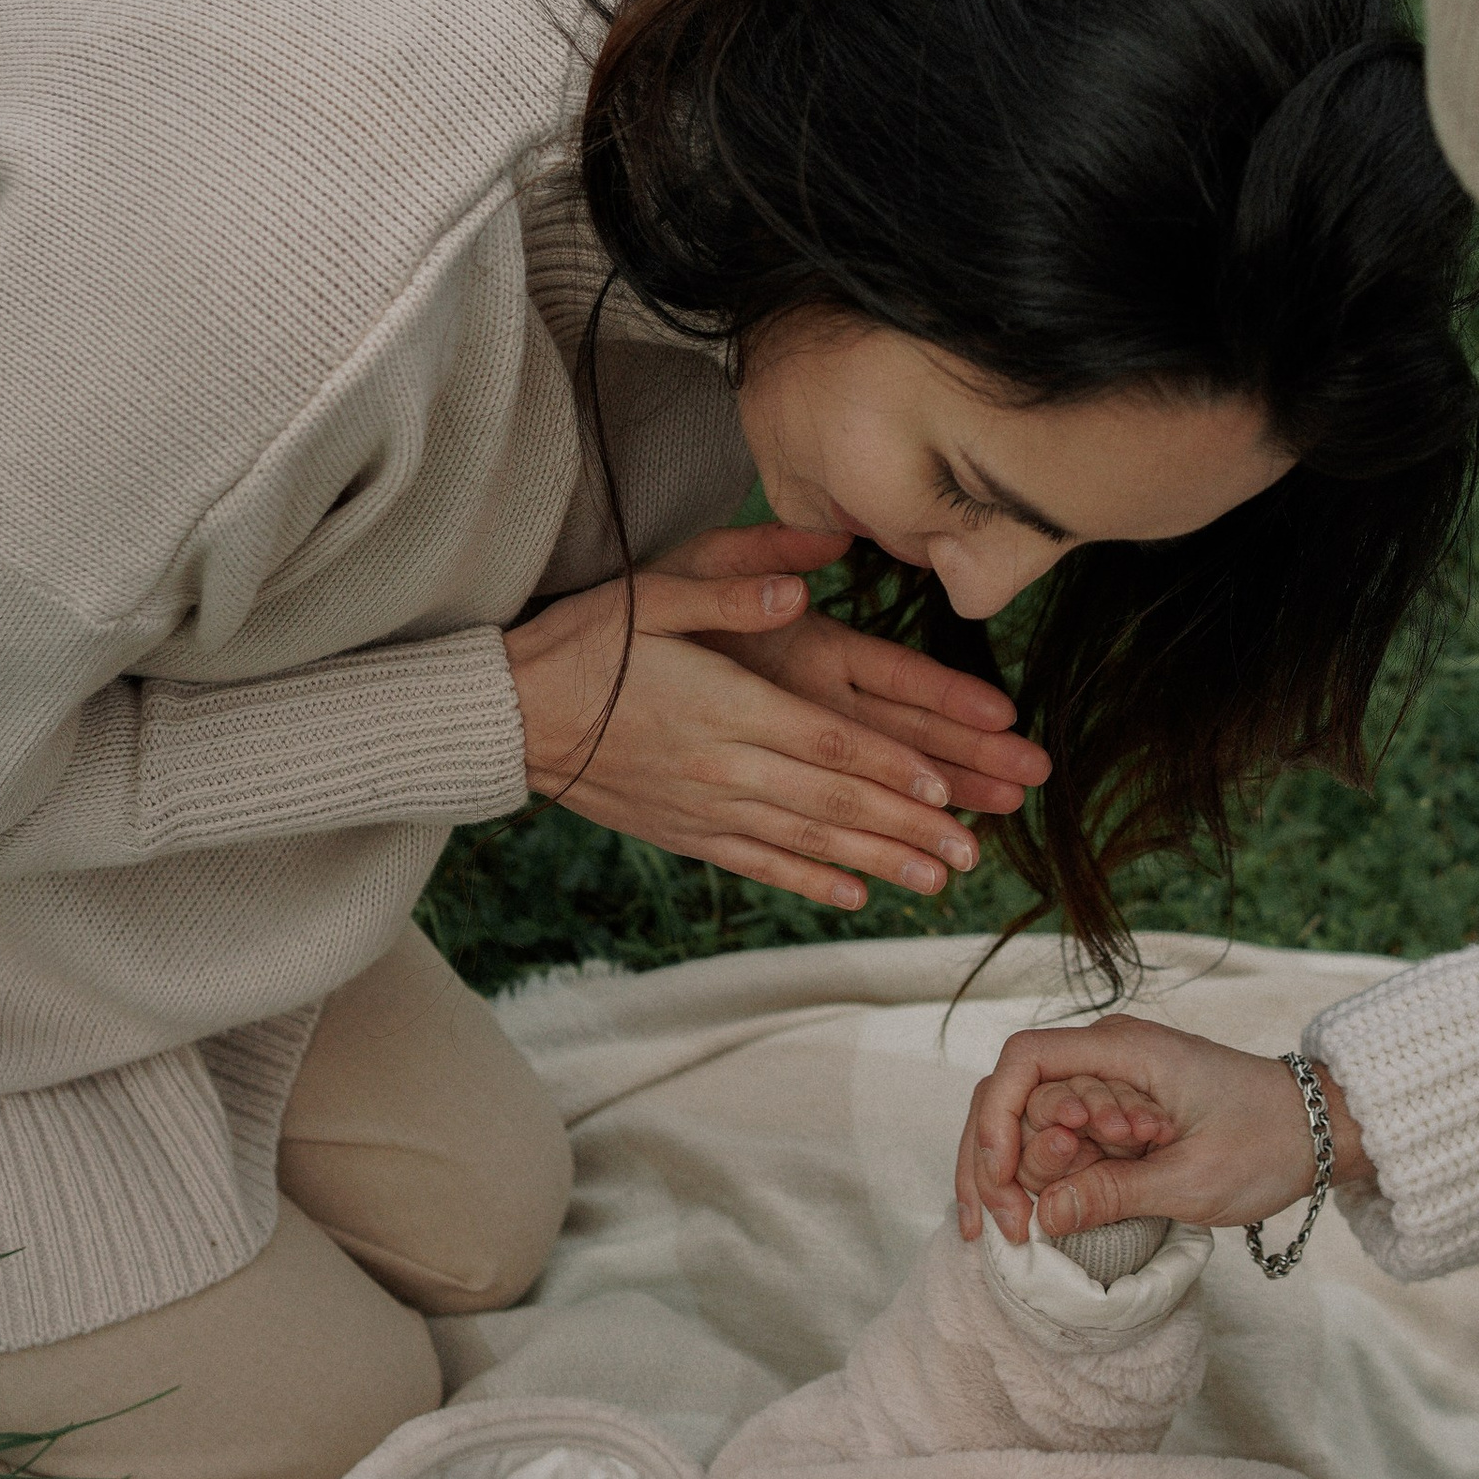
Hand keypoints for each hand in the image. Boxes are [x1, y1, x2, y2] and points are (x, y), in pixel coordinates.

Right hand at [504, 525, 995, 911]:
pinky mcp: (684, 832)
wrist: (506, 714)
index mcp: (728, 705)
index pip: (829, 742)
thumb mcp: (655, 592)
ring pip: (807, 841)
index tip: (947, 787)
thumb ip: (732, 583)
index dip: (892, 767)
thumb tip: (802, 583)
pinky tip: (855, 895)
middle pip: (833, 803)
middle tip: (972, 849)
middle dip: (908, 826)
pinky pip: (758, 863)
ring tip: (938, 879)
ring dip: (877, 862)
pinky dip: (810, 881)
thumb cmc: (585, 642)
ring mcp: (704, 807)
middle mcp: (723, 766)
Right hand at [952, 1016, 1369, 1242]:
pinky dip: (1042, 1176)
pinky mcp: (1114, 1112)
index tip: (1002, 1179)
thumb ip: (1115, 1193)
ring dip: (1017, 1173)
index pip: (1025, 1061)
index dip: (996, 1118)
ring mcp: (1108, 1083)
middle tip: (999, 1228)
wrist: (1320, 1129)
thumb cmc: (1268, 1141)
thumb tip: (1044, 1216)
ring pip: (1029, 1120)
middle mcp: (1106, 1056)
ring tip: (1019, 1229)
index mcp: (1124, 1050)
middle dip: (995, 1160)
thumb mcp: (1194, 1179)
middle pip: (1014, 1094)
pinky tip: (1035, 1218)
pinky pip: (1059, 1137)